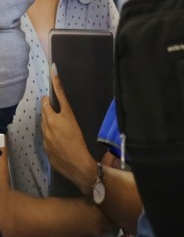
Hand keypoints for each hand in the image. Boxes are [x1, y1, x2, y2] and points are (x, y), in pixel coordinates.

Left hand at [40, 67, 96, 188]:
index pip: (60, 96)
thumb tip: (86, 128)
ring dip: (47, 118)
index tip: (53, 70)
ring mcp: (47, 135)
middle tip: (49, 101)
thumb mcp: (85, 129)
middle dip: (47, 104)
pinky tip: (55, 137)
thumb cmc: (85, 146)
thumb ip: (77, 122)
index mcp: (65, 117)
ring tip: (52, 118)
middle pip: (46, 108)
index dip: (56, 83)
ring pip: (44, 121)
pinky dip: (48, 132)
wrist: (77, 166)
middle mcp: (53, 123)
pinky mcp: (45, 145)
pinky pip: (45, 135)